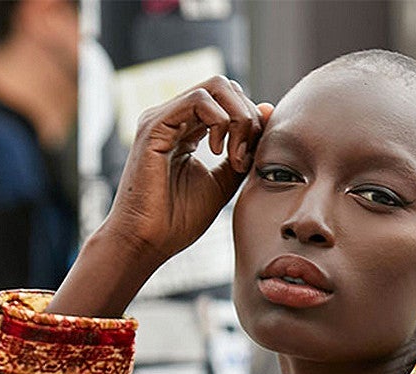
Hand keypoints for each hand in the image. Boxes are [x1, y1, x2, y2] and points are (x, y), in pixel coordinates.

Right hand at [50, 80, 268, 319]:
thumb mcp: (223, 183)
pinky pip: (198, 100)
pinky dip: (220, 121)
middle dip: (247, 116)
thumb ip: (243, 150)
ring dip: (237, 118)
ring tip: (233, 156)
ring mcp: (162, 118)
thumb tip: (268, 111)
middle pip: (224, 87)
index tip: (250, 157)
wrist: (147, 243)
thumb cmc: (177, 222)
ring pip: (215, 87)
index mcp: (187, 130)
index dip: (249, 120)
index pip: (227, 101)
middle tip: (244, 156)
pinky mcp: (154, 125)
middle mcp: (173, 119)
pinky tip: (218, 152)